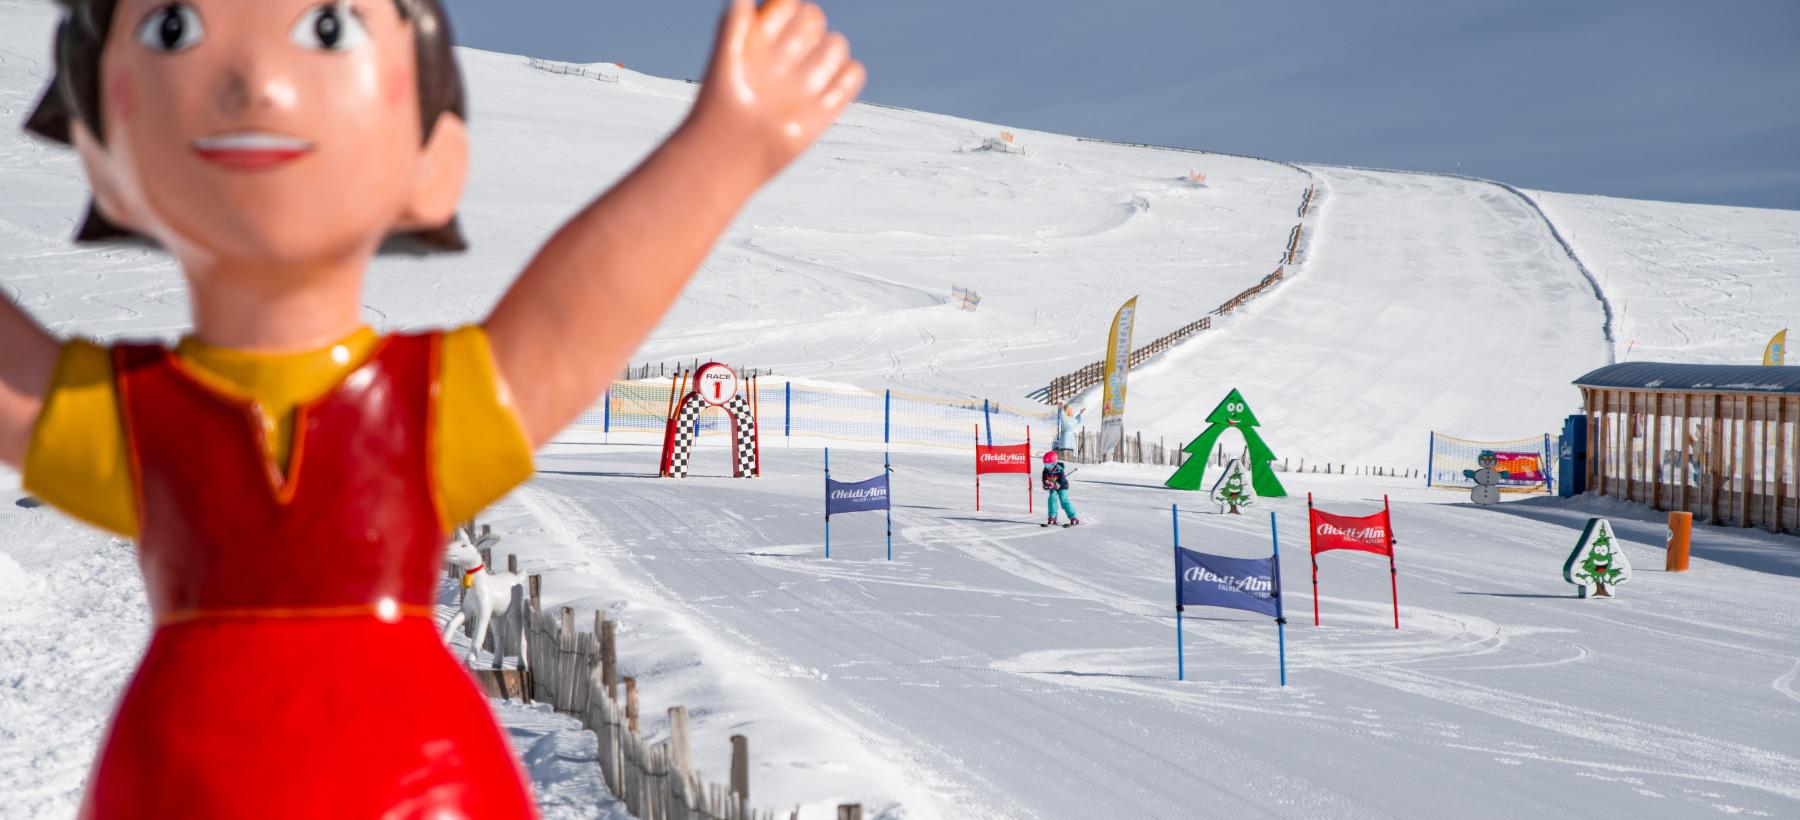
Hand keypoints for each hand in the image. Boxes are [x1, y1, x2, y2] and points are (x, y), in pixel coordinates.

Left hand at [688, 0, 865, 180]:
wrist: (731, 152)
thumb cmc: (719, 105)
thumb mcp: (723, 56)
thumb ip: (734, 21)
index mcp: (763, 38)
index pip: (791, 4)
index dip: (782, 13)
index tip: (761, 35)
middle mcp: (788, 56)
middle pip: (816, 18)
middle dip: (799, 35)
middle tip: (774, 66)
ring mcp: (808, 79)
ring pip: (837, 44)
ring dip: (819, 60)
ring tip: (791, 88)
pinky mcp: (826, 106)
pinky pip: (854, 74)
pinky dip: (844, 78)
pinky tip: (816, 97)